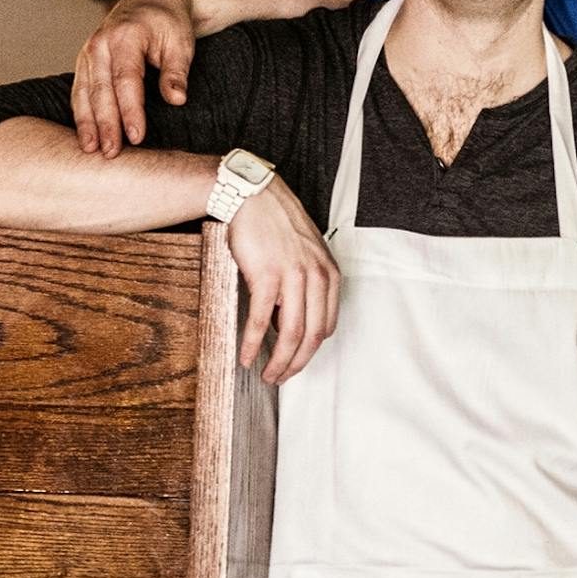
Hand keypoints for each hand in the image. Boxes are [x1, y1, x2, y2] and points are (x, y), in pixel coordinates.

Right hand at [73, 0, 196, 156]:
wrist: (154, 1)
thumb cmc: (171, 23)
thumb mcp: (181, 43)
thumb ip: (177, 72)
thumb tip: (177, 100)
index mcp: (124, 37)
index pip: (126, 81)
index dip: (130, 111)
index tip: (137, 137)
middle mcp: (99, 45)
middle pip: (100, 91)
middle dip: (104, 124)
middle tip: (109, 153)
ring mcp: (88, 53)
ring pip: (83, 93)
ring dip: (87, 123)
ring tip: (91, 150)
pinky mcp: (85, 61)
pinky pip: (79, 90)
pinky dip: (81, 113)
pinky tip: (85, 133)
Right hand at [226, 178, 340, 382]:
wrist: (255, 199)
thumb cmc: (277, 228)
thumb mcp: (305, 257)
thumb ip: (306, 288)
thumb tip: (289, 324)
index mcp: (329, 274)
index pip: (328, 325)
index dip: (312, 350)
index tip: (298, 362)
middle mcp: (317, 277)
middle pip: (313, 335)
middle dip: (298, 363)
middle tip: (281, 379)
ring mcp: (293, 277)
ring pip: (292, 333)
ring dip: (279, 360)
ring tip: (267, 375)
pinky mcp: (267, 276)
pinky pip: (263, 320)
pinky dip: (254, 343)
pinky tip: (247, 357)